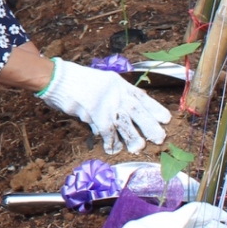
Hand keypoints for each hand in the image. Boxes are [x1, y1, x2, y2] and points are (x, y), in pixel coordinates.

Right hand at [37, 57, 171, 153]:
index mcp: (120, 84)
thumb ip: (115, 95)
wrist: (60, 79)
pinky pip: (107, 132)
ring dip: (133, 138)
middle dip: (150, 126)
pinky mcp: (95, 114)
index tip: (166, 119)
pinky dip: (111, 142)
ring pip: (125, 124)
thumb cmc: (79, 81)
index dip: (155, 109)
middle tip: (159, 138)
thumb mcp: (103, 82)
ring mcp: (106, 104)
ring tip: (139, 148)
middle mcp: (116, 93)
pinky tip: (113, 148)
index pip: (142, 98)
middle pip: (138, 111)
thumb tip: (125, 112)